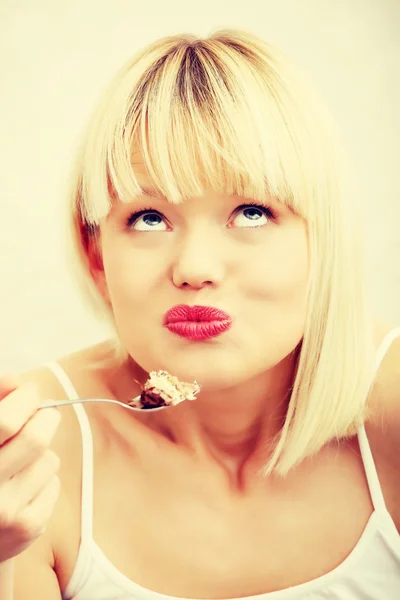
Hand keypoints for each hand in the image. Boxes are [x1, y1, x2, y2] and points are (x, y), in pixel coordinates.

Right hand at [0, 375, 60, 561]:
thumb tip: (17, 381)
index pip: (6, 421)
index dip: (25, 397)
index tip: (27, 392)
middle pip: (36, 437)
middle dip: (45, 418)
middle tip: (41, 415)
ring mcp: (5, 511)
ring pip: (49, 459)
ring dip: (42, 453)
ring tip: (22, 461)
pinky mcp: (26, 528)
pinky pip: (54, 484)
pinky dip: (45, 479)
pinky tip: (23, 488)